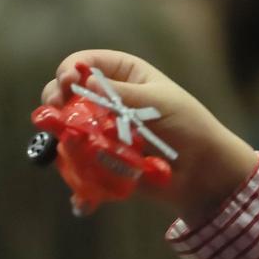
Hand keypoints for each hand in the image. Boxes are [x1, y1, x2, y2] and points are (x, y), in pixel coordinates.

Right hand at [41, 50, 258, 222]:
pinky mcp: (102, 163)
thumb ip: (121, 94)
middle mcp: (107, 102)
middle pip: (66, 95)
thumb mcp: (158, 103)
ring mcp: (101, 133)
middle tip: (54, 112)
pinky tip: (81, 194)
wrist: (204, 171)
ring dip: (63, 140)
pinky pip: (80, 169)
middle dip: (55, 102)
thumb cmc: (188, 126)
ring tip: (68, 149)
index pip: (85, 63)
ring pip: (67, 132)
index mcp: (123, 76)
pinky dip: (77, 182)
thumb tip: (86, 83)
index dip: (70, 70)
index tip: (67, 82)